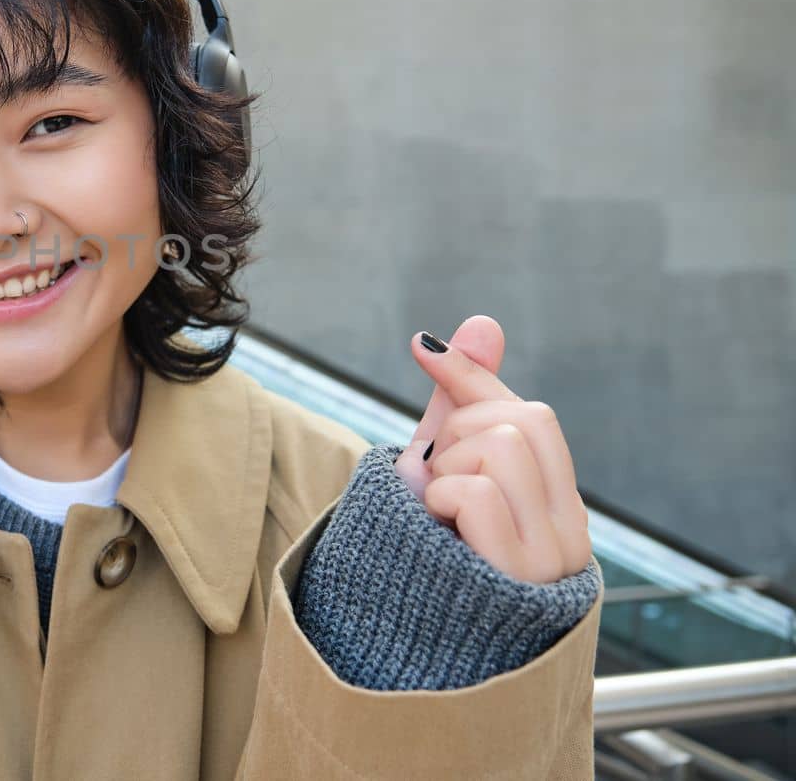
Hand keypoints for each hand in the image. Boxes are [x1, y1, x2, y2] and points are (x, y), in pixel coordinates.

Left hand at [391, 315, 590, 583]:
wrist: (397, 644)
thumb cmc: (427, 554)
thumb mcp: (443, 470)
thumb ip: (463, 402)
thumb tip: (481, 321)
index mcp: (556, 506)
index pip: (530, 414)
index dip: (472, 379)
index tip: (420, 348)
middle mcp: (567, 535)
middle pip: (519, 419)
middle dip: (458, 435)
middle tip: (436, 488)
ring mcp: (548, 560)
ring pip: (498, 446)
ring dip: (445, 472)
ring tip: (437, 518)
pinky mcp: (517, 578)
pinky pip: (475, 491)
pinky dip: (441, 502)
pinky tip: (438, 536)